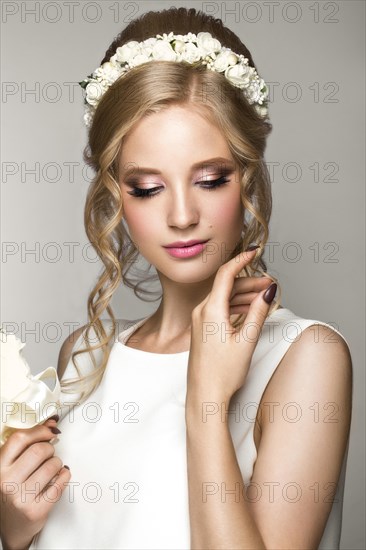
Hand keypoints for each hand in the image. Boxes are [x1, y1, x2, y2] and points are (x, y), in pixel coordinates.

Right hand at [0, 418, 70, 549]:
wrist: (11, 527)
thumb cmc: (14, 489)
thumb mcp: (12, 466)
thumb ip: (29, 444)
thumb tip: (52, 422)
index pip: (20, 438)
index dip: (39, 431)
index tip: (49, 432)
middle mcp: (6, 482)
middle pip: (39, 450)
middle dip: (50, 449)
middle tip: (49, 454)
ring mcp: (20, 497)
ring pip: (52, 466)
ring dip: (57, 463)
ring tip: (53, 468)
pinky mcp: (35, 511)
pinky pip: (59, 485)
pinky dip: (65, 476)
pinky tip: (62, 476)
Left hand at [186, 247, 276, 409]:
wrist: (204, 395)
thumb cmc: (223, 373)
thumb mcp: (247, 341)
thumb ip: (258, 312)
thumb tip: (269, 291)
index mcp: (210, 310)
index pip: (226, 274)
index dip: (241, 260)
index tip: (255, 252)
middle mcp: (201, 311)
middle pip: (227, 285)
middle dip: (250, 282)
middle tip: (271, 284)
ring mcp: (200, 320)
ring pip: (223, 297)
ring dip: (244, 294)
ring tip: (265, 296)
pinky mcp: (202, 329)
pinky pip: (219, 308)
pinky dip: (235, 306)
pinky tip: (250, 309)